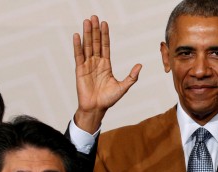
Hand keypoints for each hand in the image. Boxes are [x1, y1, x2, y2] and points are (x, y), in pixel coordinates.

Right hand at [73, 15, 142, 132]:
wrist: (96, 108)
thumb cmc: (109, 99)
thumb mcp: (123, 87)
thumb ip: (131, 76)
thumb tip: (140, 65)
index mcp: (106, 65)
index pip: (105, 46)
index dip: (105, 35)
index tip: (105, 24)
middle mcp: (96, 63)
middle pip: (95, 43)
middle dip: (95, 30)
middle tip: (94, 17)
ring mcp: (87, 65)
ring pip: (87, 46)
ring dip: (87, 34)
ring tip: (87, 21)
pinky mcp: (80, 70)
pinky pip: (78, 55)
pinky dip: (77, 46)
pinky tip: (77, 36)